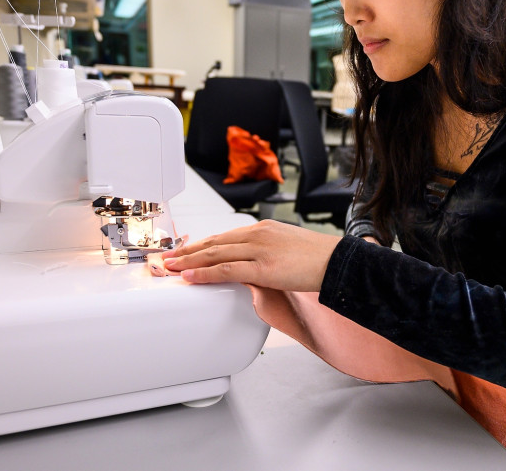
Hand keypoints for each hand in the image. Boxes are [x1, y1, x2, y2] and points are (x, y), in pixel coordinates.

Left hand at [159, 220, 341, 290]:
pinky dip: (205, 273)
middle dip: (188, 251)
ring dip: (189, 262)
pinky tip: (190, 277)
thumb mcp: (287, 247)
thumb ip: (266, 253)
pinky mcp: (263, 267)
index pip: (224, 235)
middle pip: (214, 242)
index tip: (185, 250)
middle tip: (168, 258)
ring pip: (215, 254)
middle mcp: (258, 234)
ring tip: (171, 268)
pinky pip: (227, 270)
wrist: (337, 261)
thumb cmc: (317, 258)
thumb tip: (251, 267)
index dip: (201, 244)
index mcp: (263, 228)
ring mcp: (260, 250)